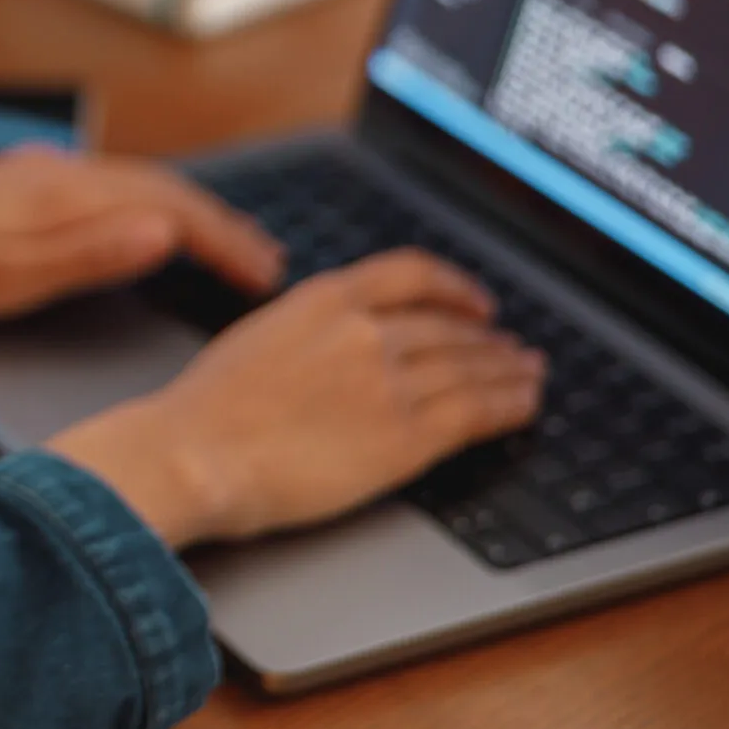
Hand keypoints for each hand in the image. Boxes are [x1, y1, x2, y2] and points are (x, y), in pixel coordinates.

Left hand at [0, 150, 285, 327]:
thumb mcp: (5, 277)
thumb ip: (87, 253)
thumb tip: (164, 231)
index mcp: (62, 192)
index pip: (170, 206)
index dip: (225, 239)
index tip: (265, 273)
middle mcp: (53, 173)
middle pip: (157, 188)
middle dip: (216, 223)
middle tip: (260, 262)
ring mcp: (29, 177)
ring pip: (128, 186)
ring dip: (180, 214)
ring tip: (216, 245)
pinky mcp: (9, 188)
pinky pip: (96, 190)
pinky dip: (136, 208)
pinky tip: (134, 226)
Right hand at [48, 250, 548, 547]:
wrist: (198, 454)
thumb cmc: (206, 411)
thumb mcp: (257, 338)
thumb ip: (308, 331)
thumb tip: (336, 346)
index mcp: (324, 299)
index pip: (412, 274)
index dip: (455, 286)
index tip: (473, 301)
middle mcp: (364, 331)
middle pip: (450, 326)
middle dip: (488, 337)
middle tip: (512, 348)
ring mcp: (388, 381)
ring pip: (471, 367)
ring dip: (509, 370)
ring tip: (530, 375)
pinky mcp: (404, 435)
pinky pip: (476, 413)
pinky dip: (509, 406)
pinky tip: (524, 406)